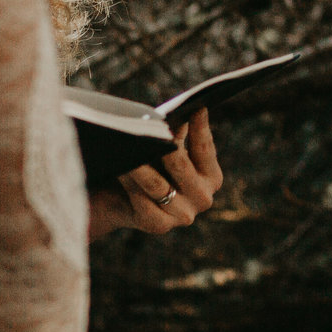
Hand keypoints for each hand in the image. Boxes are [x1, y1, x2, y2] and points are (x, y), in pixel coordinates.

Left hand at [87, 110, 223, 239]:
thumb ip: (178, 135)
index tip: (193, 107)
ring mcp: (182, 215)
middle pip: (180, 165)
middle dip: (163, 145)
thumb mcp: (167, 150)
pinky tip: (120, 167)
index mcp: (212, 177)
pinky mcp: (158, 225)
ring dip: (140, 163)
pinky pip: (141, 199)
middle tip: (151, 127)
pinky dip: (129, 181)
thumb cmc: (149, 166)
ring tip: (128, 145)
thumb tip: (177, 114)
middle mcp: (203, 198)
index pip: (204, 149)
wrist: (121, 201)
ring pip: (157, 184)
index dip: (198, 127)